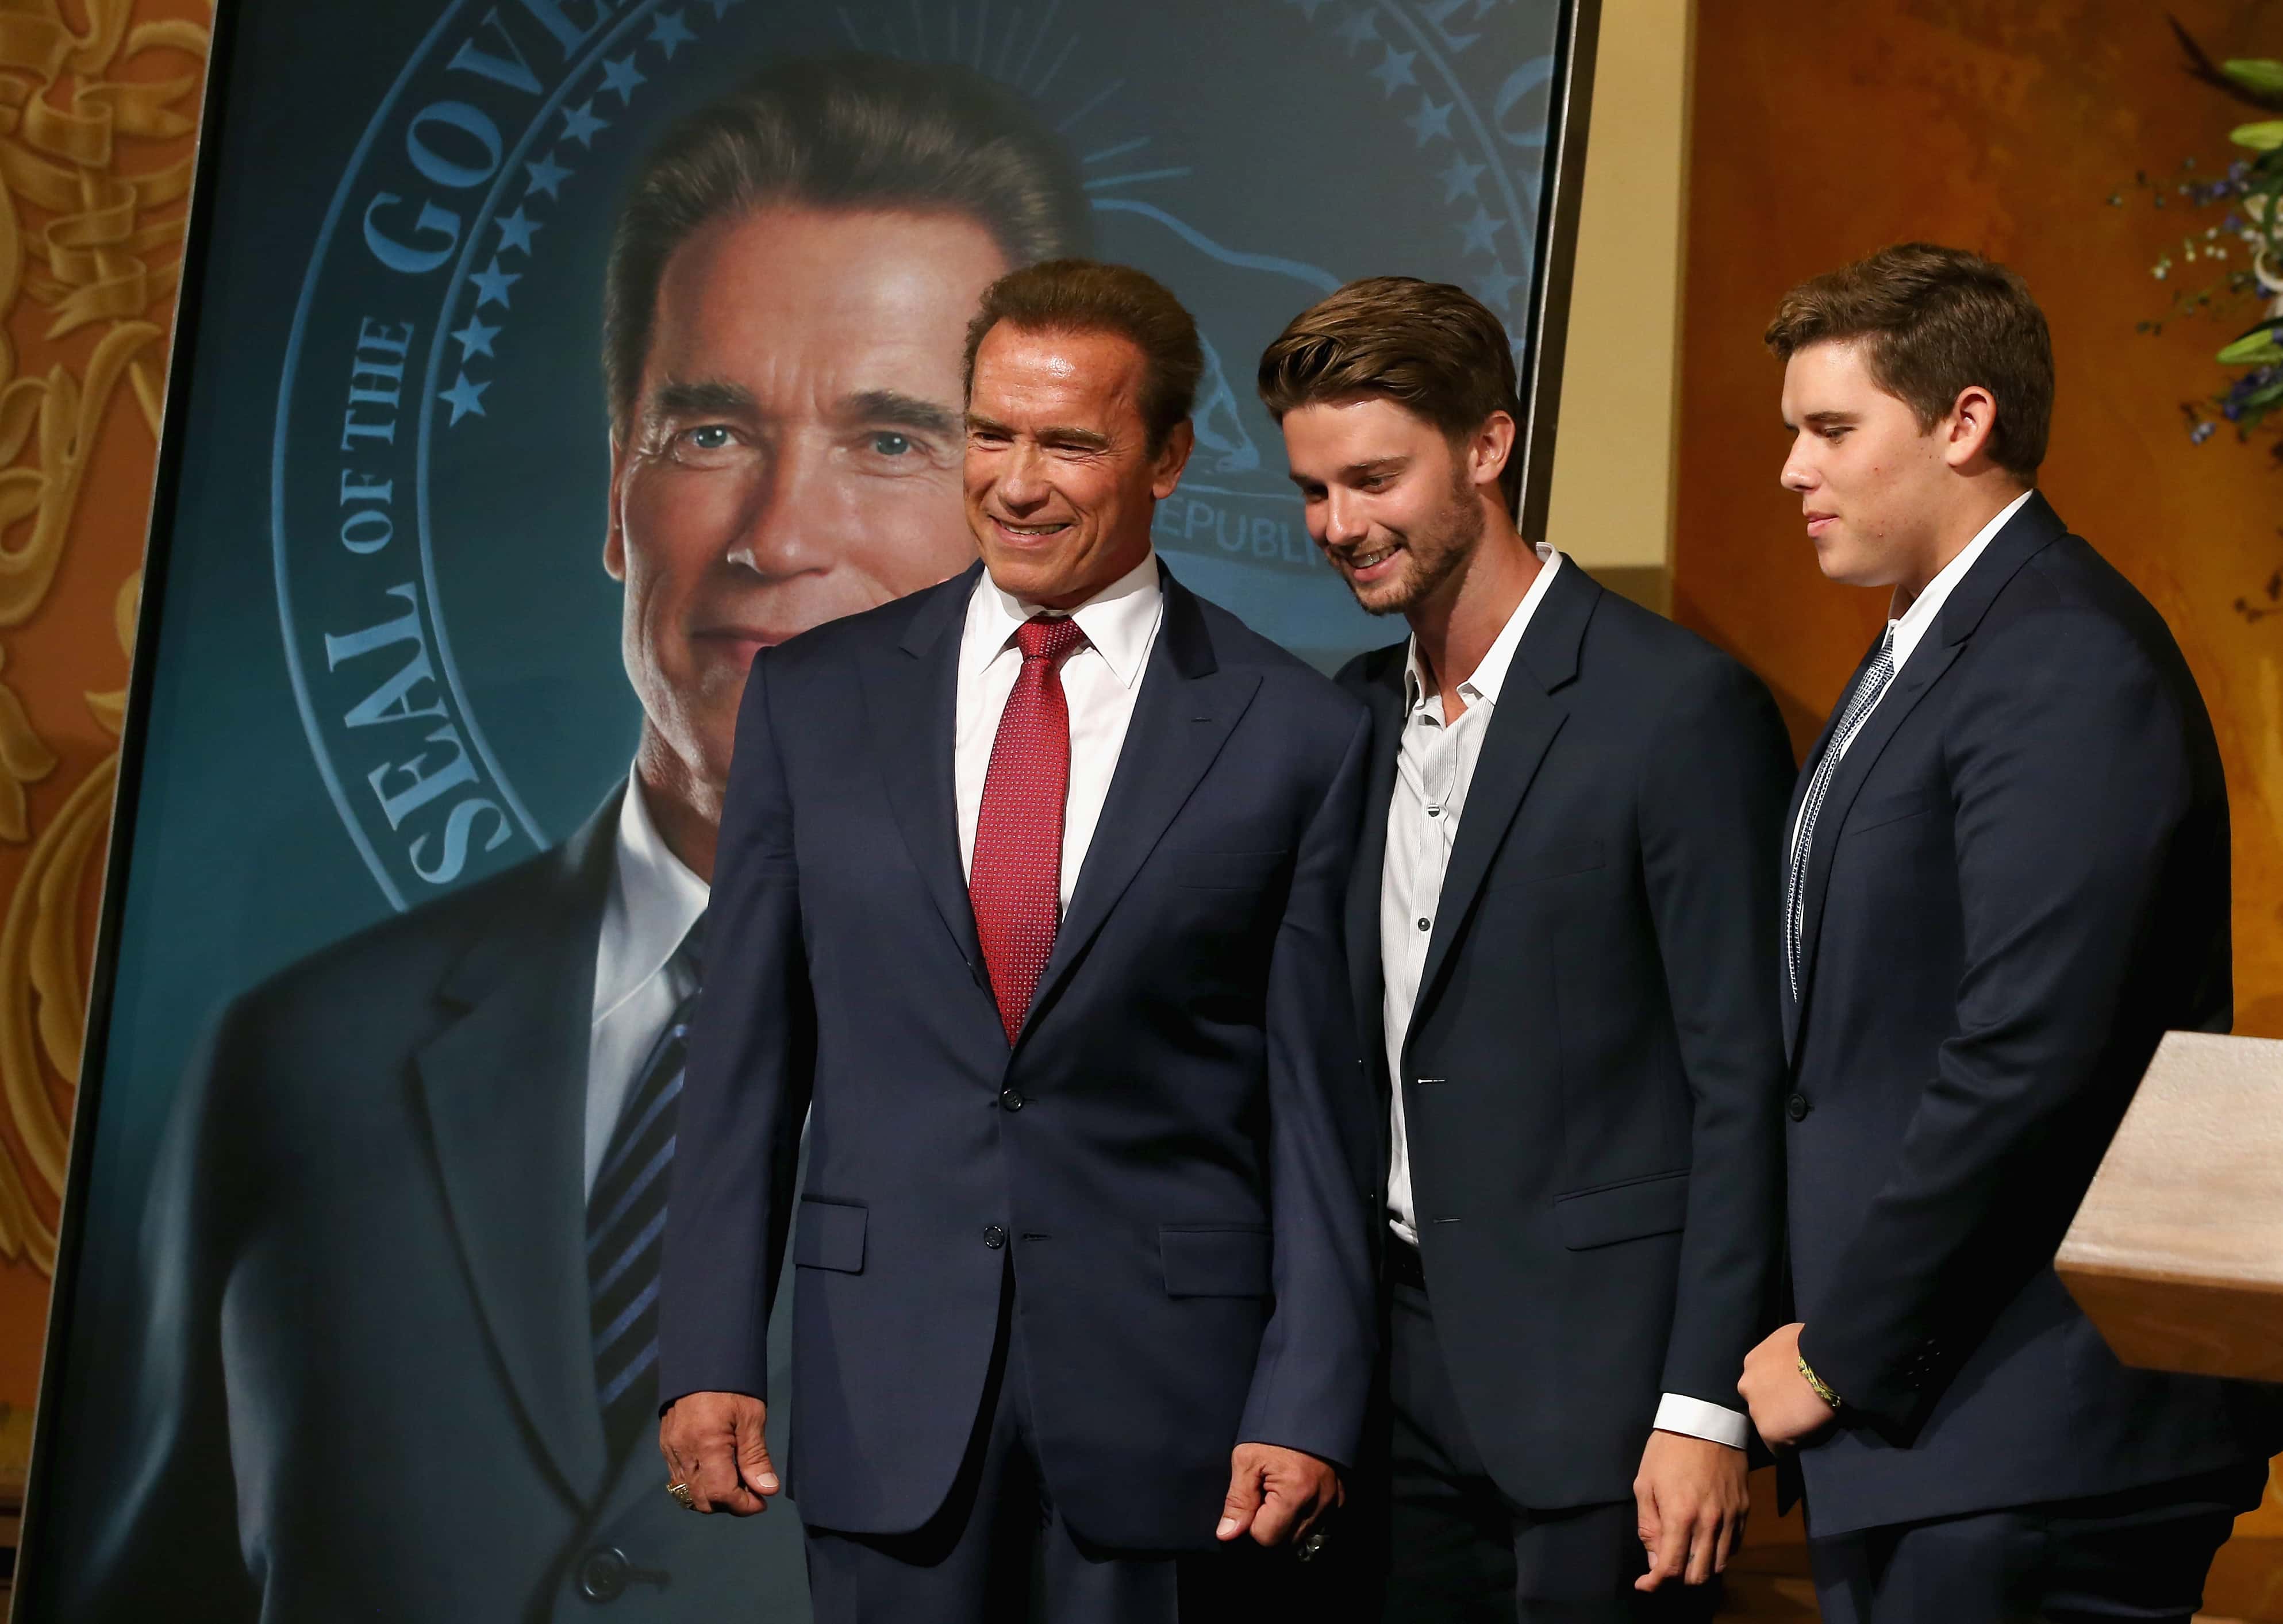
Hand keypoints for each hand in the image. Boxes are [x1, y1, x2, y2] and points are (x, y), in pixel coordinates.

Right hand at [658, 1391, 778, 1514]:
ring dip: (713, 1497)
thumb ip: (756, 1457)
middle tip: (752, 1492)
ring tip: (736, 1482)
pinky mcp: (665, 1446)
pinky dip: (698, 1485)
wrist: (701, 1359)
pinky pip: (678, 1480)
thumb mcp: (751, 1417)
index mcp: (706, 1444)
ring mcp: (670, 1450)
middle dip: (729, 1504)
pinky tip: (716, 1472)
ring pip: (687, 1494)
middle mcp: (682, 1452)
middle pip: (702, 1500)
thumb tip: (766, 1490)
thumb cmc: (732, 1385)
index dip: (743, 1505)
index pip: (720, 1494)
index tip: (762, 1501)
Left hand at [1217, 1442, 1341, 1546]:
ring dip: (1288, 1523)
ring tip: (1281, 1491)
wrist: (1306, 1406)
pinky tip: (1297, 1495)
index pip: (1266, 1537)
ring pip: (1304, 1536)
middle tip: (1265, 1495)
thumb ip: (1237, 1500)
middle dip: (1271, 1525)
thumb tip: (1226, 1535)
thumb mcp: (1246, 1459)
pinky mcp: (1342, 1498)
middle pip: (1287, 1542)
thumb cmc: (1273, 1431)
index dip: (1252, 1524)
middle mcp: (1320, 1502)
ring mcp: (1335, 1501)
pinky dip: (1305, 1517)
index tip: (1252, 1501)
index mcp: (1295, 1492)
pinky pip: (1320, 1524)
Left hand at [1632, 1429, 1747, 1589]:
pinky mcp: (1744, 1511)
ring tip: (1684, 1556)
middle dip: (1678, 1579)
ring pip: (1718, 1565)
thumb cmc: (1667, 1449)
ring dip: (1699, 1569)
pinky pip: (1734, 1547)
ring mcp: (1731, 1518)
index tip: (1645, 1584)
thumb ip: (1648, 1526)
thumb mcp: (1644, 1484)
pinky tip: (1704, 1542)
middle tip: (1664, 1568)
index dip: (1655, 1583)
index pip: (1671, 1568)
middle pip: (1698, 1575)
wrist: (1705, 1419)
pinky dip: (1717, 1553)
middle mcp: (1709, 1523)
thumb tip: (1654, 1560)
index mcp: (1680, 1516)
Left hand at [1738, 1322, 1836, 1448]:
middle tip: (1798, 1408)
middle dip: (1775, 1406)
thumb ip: (1783, 1353)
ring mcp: (1756, 1410)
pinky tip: (1803, 1441)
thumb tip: (1793, 1355)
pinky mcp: (1769, 1431)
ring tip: (1804, 1426)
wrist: (1823, 1364)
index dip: (1776, 1389)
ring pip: (1767, 1424)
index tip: (1792, 1392)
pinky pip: (1778, 1447)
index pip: (1759, 1382)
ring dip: (1782, 1426)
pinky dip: (1790, 1445)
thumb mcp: (1789, 1338)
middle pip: (1759, 1403)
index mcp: (1751, 1362)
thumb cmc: (1812, 1344)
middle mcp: (1746, 1386)